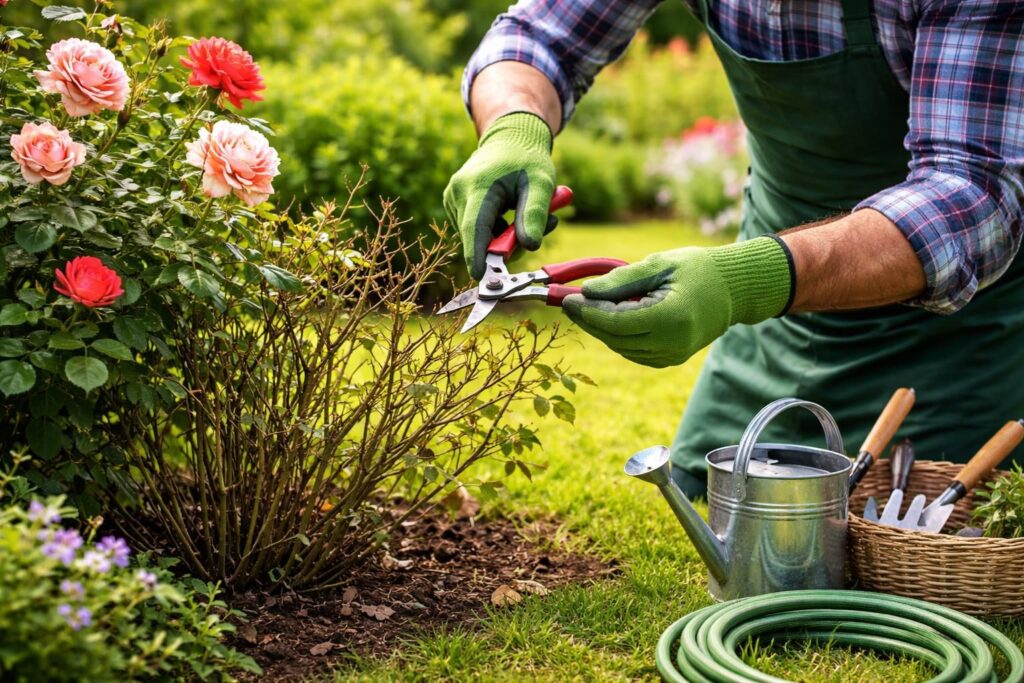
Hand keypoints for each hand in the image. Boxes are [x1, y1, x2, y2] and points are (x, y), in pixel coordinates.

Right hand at [443, 112, 555, 279]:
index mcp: (477, 185)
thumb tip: (530, 246)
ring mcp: (452, 197)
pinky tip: (509, 213)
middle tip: (536, 233)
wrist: (509, 137)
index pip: (474, 227)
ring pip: (477, 235)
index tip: (480, 276)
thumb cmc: (527, 159)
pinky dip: (494, 229)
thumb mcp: (541, 183)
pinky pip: (474, 228)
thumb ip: (535, 214)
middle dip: (506, 244)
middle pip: (478, 236)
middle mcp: (458, 191)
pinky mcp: (454, 202)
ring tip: (523, 214)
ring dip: (503, 236)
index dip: (476, 254)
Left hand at [562, 237, 793, 367]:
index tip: (568, 299)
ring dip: (601, 330)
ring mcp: (672, 355)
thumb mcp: (659, 264)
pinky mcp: (671, 359)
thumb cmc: (697, 269)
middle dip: (589, 321)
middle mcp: (672, 342)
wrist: (732, 290)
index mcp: (670, 317)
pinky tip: (610, 319)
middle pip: (615, 338)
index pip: (616, 321)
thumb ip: (622, 279)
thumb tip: (587, 291)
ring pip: (622, 348)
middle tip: (569, 303)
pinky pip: (634, 353)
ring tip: (587, 308)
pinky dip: (618, 338)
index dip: (588, 312)